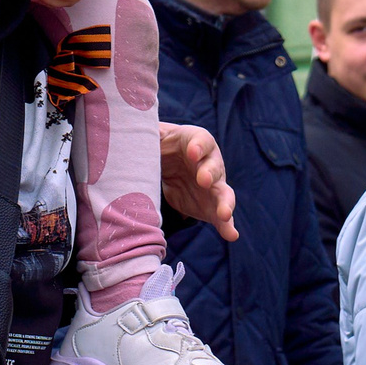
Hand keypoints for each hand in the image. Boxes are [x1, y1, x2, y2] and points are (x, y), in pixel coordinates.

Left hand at [160, 122, 237, 241]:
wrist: (169, 168)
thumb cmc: (162, 146)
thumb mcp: (155, 137)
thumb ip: (149, 134)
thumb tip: (134, 129)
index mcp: (196, 142)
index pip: (201, 140)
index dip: (197, 146)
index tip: (191, 152)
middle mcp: (210, 163)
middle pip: (214, 167)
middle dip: (209, 172)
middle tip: (203, 180)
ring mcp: (214, 186)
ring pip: (223, 194)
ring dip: (225, 203)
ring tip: (224, 214)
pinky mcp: (211, 207)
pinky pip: (221, 217)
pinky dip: (227, 226)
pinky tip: (231, 235)